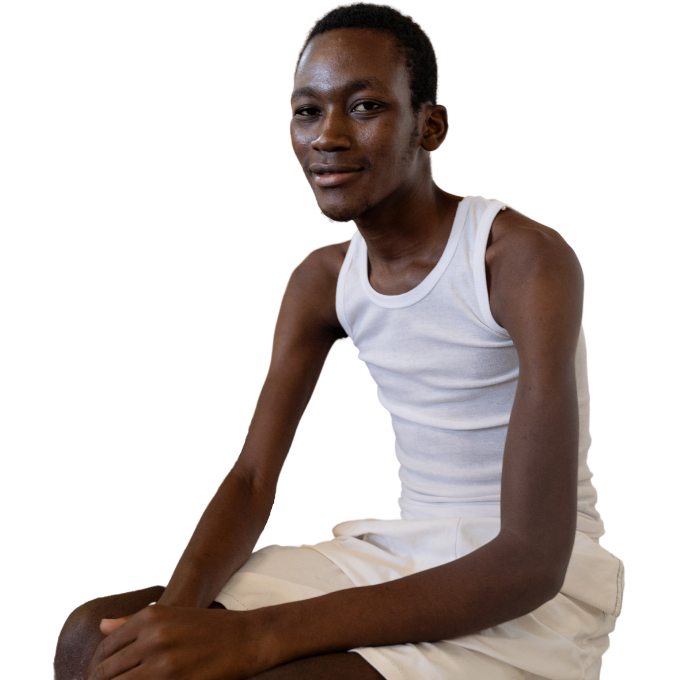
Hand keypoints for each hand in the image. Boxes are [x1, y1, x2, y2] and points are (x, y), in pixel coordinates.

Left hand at [85, 603, 267, 679]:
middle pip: (106, 673)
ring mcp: (163, 662)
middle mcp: (153, 636)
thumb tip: (101, 628)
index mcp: (150, 617)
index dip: (96, 670)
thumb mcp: (170, 616)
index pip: (105, 650)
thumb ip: (132, 624)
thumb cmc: (208, 628)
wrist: (247, 637)